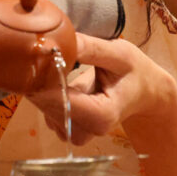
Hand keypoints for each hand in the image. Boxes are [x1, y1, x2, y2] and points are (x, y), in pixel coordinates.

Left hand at [28, 34, 175, 145]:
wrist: (144, 93)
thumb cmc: (134, 71)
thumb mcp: (120, 54)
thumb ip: (91, 48)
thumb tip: (60, 41)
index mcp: (103, 115)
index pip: (61, 101)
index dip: (42, 81)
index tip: (31, 58)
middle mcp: (90, 130)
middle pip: (50, 107)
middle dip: (41, 81)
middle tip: (38, 53)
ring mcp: (78, 134)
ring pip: (45, 110)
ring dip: (44, 87)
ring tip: (57, 65)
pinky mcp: (68, 130)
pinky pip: (47, 111)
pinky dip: (48, 94)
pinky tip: (61, 79)